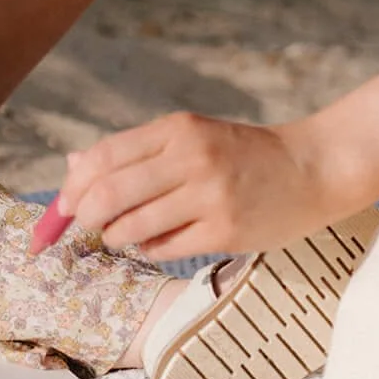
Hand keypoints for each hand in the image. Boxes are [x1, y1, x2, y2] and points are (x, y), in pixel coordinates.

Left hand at [56, 111, 336, 261]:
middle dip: (84, 216)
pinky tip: (154, 242)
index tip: (64, 205)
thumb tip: (73, 167)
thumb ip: (135, 151)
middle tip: (84, 225)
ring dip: (115, 236)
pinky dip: (148, 249)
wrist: (313, 168)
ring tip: (121, 234)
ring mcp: (210, 197)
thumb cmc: (244, 154)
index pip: (104, 156)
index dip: (74, 185)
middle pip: (109, 193)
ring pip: (132, 226)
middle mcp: (191, 158)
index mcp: (177, 129)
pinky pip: (165, 249)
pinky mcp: (226, 232)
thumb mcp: (192, 137)